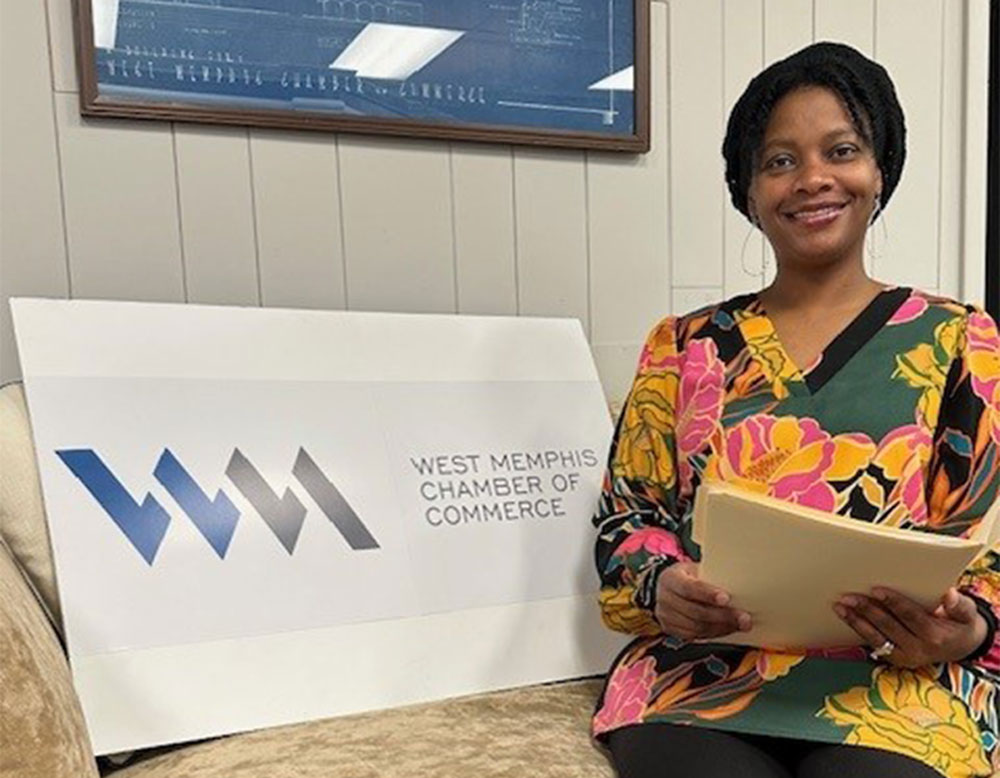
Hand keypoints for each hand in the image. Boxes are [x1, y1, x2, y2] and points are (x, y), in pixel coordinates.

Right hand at [654, 561, 751, 640]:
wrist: (665, 588)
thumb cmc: (687, 576)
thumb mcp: (695, 569)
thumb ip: (711, 577)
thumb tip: (740, 585)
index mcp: (670, 579)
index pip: (689, 588)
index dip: (708, 594)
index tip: (727, 598)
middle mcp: (664, 598)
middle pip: (695, 611)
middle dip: (722, 616)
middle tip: (744, 618)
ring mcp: (665, 616)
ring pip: (696, 627)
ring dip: (721, 628)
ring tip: (740, 625)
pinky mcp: (670, 629)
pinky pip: (694, 636)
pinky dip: (713, 634)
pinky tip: (727, 629)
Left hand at [833, 587, 987, 667]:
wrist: (960, 647)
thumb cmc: (960, 623)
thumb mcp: (967, 613)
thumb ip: (959, 604)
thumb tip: (948, 594)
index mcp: (935, 636)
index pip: (910, 616)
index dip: (893, 603)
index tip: (876, 590)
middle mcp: (918, 649)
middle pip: (888, 627)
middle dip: (867, 610)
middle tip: (848, 596)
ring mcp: (905, 656)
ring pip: (876, 638)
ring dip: (856, 622)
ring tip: (839, 606)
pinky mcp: (895, 658)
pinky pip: (874, 644)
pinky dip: (859, 630)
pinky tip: (846, 617)